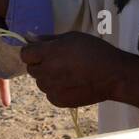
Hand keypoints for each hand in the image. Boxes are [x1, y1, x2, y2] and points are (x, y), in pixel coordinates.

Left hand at [19, 32, 138, 111]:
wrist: (114, 76)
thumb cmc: (95, 51)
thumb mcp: (72, 37)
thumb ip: (48, 39)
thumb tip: (29, 37)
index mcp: (49, 53)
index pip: (25, 54)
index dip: (32, 52)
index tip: (42, 51)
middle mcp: (47, 71)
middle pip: (31, 69)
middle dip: (40, 65)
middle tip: (58, 62)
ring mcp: (52, 88)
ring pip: (40, 83)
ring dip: (48, 78)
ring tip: (68, 73)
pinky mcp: (59, 101)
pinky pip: (50, 94)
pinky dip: (56, 90)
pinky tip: (72, 84)